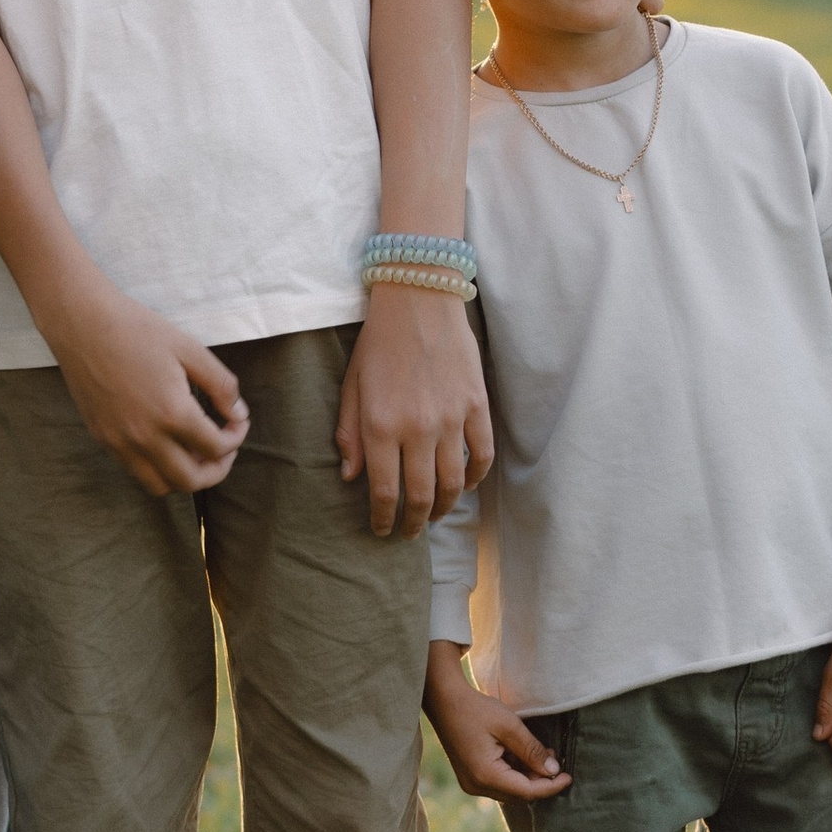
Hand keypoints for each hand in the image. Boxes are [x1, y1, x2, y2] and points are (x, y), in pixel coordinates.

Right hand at [53, 279, 249, 496]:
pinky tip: (166, 442)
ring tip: (195, 451)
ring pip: (160, 486)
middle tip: (224, 448)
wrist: (81, 323)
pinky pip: (136, 470)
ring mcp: (120, 442)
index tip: (237, 421)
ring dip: (185, 476)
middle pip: (191, 481)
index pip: (216, 448)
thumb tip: (238, 414)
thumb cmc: (137, 329)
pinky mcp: (103, 439)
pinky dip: (157, 467)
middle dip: (217, 469)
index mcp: (172, 413)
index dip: (236, 438)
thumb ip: (221, 385)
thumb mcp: (190, 349)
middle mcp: (145, 437)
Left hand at [337, 285, 491, 536]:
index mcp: (380, 425)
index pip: (383, 490)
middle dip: (415, 522)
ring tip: (436, 515)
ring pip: (454, 482)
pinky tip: (466, 485)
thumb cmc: (379, 342)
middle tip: (410, 532)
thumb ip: (349, 434)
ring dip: (445, 507)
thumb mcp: (352, 385)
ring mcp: (451, 418)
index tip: (382, 530)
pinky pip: (481, 453)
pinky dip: (475, 477)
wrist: (419, 298)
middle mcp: (417, 428)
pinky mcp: (477, 405)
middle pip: (422, 495)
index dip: (383, 518)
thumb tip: (351, 477)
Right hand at [423, 641, 568, 804]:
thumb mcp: (510, 726)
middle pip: (519, 794)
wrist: (444, 700)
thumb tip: (554, 771)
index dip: (551, 786)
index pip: (527, 791)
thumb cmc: (476, 709)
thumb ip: (532, 750)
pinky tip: (522, 753)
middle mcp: (476, 785)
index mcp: (486, 775)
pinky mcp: (470, 776)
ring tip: (541, 752)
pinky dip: (514, 772)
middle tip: (555, 758)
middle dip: (540, 780)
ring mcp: (471, 783)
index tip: (570, 776)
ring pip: (510, 790)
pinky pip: (498, 782)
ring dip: (528, 776)